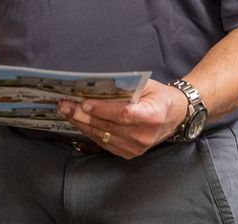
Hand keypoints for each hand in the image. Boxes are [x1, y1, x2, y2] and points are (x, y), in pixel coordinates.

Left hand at [56, 79, 188, 158]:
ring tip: (66, 110)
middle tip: (64, 104)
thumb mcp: (145, 85)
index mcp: (152, 115)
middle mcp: (145, 135)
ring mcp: (137, 147)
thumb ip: (124, 87)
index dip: (102, 110)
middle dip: (83, 115)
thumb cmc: (157, 97)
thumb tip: (95, 86)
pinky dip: (89, 131)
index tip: (84, 103)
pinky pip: (104, 143)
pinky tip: (78, 121)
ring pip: (102, 136)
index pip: (123, 114)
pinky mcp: (129, 153)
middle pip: (108, 126)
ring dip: (81, 123)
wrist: (173, 116)